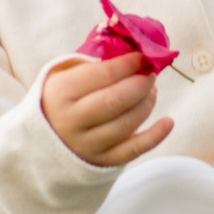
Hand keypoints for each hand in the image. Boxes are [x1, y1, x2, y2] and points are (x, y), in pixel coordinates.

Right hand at [42, 53, 174, 167]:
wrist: (45, 140)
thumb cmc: (64, 99)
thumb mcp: (66, 76)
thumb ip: (95, 64)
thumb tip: (135, 51)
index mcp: (60, 93)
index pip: (101, 75)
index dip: (128, 64)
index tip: (144, 56)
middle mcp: (70, 121)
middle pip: (116, 100)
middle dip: (141, 84)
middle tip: (151, 74)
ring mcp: (86, 145)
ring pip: (127, 124)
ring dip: (147, 104)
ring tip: (151, 92)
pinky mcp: (101, 161)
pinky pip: (133, 150)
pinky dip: (155, 136)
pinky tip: (168, 122)